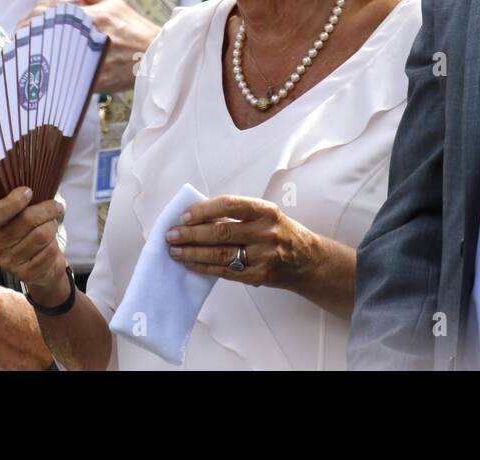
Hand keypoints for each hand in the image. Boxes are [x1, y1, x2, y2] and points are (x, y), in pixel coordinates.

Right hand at [0, 188, 67, 304]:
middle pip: (27, 220)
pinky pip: (49, 250)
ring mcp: (8, 262)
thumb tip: (36, 182)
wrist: (40, 268)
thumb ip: (23, 201)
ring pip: (41, 234)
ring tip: (51, 226)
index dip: (13, 202)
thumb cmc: (29, 233)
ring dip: (52, 227)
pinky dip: (54, 244)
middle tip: (57, 207)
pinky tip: (49, 245)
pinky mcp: (24, 273)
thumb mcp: (21, 216)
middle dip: (47, 210)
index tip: (29, 191)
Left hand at [28, 0, 159, 92]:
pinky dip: (50, 79)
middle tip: (20, 44)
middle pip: (41, 34)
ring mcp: (88, 58)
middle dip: (26, 38)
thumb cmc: (133, 28)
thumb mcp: (111, 1)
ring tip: (26, 60)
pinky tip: (43, 79)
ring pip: (47, 57)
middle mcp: (86, 34)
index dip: (28, 19)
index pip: (45, 11)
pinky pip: (63, 80)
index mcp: (88, 14)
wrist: (156, 56)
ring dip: (33, 58)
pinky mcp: (92, 80)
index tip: (22, 27)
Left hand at [166, 196, 322, 289]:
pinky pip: (224, 271)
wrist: (308, 260)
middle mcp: (266, 232)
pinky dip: (204, 267)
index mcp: (266, 211)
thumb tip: (199, 217)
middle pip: (221, 232)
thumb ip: (238, 215)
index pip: (230, 205)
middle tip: (172, 234)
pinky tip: (190, 263)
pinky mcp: (257, 275)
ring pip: (220, 254)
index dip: (204, 210)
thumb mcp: (266, 215)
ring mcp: (262, 256)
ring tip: (175, 251)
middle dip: (191, 234)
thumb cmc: (281, 232)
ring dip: (193, 252)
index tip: (184, 215)